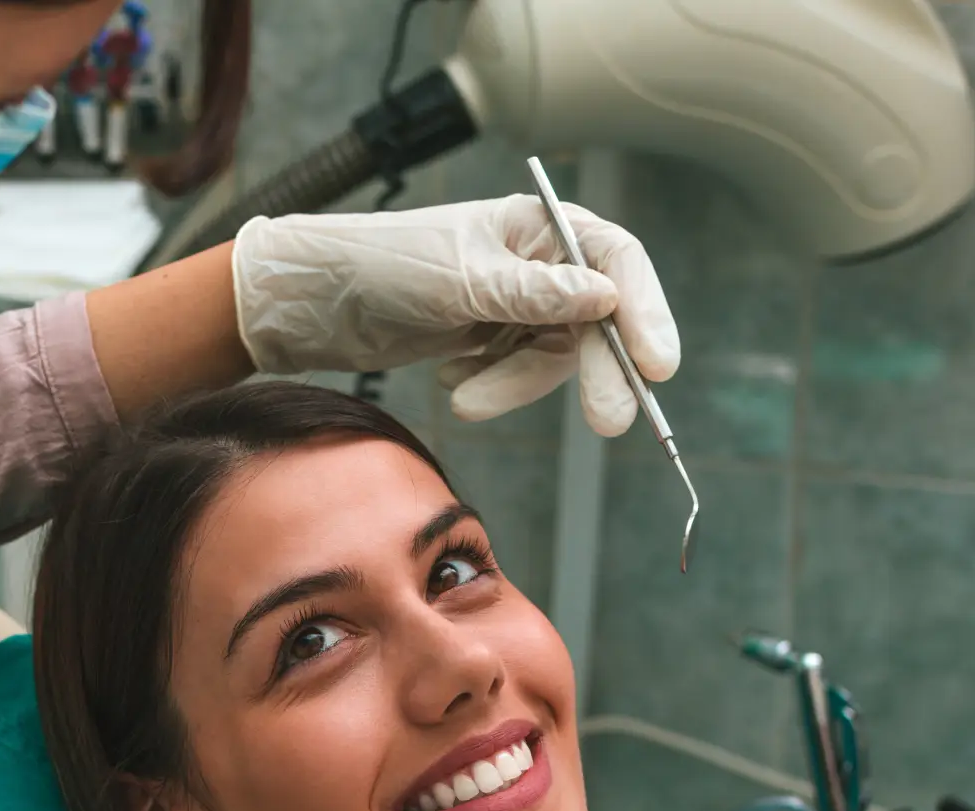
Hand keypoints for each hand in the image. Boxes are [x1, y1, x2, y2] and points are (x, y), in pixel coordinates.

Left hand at [231, 195, 679, 434]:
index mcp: (539, 224)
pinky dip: (491, 386)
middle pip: (597, 320)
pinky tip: (449, 377)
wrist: (316, 302)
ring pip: (553, 358)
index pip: (616, 261)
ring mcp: (516, 303)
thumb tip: (607, 298)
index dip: (645, 312)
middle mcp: (538, 260)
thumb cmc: (385, 267)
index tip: (658, 365)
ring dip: (515, 386)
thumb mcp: (462, 282)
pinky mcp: (491, 339)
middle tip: (609, 423)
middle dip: (598, 371)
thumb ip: (535, 294)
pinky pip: (517, 374)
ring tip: (461, 399)